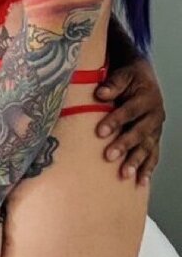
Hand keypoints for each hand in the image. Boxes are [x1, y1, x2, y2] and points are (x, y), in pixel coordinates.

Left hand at [95, 57, 163, 183]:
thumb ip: (113, 84)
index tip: (100, 132)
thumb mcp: (121, 74)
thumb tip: (100, 93)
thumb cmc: (128, 76)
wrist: (142, 76)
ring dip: (137, 161)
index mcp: (147, 98)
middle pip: (139, 132)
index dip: (115, 121)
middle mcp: (155, 115)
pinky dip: (148, 169)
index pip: (130, 111)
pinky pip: (153, 155)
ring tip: (125, 175)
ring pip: (147, 147)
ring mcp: (156, 128)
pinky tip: (141, 182)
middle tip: (108, 156)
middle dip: (124, 145)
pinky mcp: (154, 137)